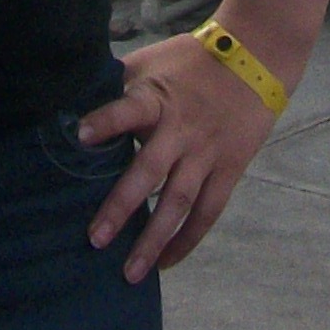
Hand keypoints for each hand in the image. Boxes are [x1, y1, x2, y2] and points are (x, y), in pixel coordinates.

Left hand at [75, 31, 286, 281]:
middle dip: (121, 206)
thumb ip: (121, 85)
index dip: (106, 121)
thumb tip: (75, 102)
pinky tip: (166, 262)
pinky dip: (187, 240)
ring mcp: (206, 153)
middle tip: (96, 240)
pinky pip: (207, 212)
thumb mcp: (152, 61)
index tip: (80, 136)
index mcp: (158, 99)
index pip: (128, 108)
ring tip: (131, 273)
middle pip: (150, 171)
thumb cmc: (191, 60)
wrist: (255, 57)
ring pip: (179, 202)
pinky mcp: (228, 169)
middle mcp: (181, 130)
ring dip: (154, 239)